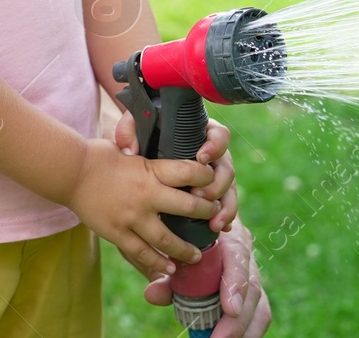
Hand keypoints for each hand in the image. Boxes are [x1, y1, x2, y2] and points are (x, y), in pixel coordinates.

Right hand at [65, 137, 220, 278]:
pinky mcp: (117, 233)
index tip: (213, 182)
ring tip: (196, 255)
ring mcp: (132, 217)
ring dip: (186, 250)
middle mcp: (146, 194)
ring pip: (168, 240)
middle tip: (215, 219)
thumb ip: (150, 160)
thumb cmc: (98, 155)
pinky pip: (142, 253)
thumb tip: (168, 160)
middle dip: (207, 213)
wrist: (69, 171)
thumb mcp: (129, 149)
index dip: (207, 177)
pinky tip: (169, 268)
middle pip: (189, 207)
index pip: (189, 172)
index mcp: (150, 170)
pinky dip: (158, 263)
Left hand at [113, 113, 238, 232]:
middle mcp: (213, 155)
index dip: (215, 146)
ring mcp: (215, 175)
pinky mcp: (213, 194)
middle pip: (226, 168)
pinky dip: (225, 218)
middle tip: (200, 196)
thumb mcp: (136, 128)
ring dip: (225, 207)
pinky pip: (225, 206)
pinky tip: (220, 228)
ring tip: (213, 223)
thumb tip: (129, 150)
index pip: (218, 135)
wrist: (145, 152)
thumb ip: (129, 131)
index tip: (201, 157)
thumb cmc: (145, 137)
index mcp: (201, 134)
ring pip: (229, 190)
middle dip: (216, 185)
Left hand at [142, 220, 271, 336]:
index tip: (230, 309)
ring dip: (244, 329)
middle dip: (238, 319)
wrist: (185, 221)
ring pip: (259, 302)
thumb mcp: (167, 243)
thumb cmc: (177, 231)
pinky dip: (247, 330)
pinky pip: (257, 312)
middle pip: (252, 285)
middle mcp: (243, 250)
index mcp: (223, 232)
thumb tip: (153, 294)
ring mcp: (249, 270)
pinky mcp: (250, 289)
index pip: (237, 254)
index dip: (236, 282)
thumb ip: (160, 266)